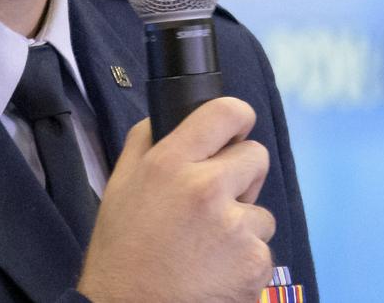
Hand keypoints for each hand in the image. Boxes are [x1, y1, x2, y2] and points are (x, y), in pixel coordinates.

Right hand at [76, 96, 274, 302]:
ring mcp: (236, 228)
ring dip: (243, 224)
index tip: (233, 131)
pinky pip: (263, 248)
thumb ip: (146, 141)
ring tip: (209, 246)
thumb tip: (174, 114)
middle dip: (241, 174)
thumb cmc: (122, 251)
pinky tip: (217, 271)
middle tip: (215, 199)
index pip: (227, 112)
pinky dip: (245, 259)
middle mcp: (207, 188)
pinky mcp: (256, 264)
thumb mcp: (120, 184)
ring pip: (261, 210)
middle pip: (256, 156)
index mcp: (171, 163)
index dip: (237, 118)